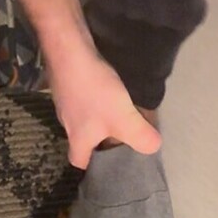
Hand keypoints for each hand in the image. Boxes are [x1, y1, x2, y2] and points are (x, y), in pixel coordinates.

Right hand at [48, 48, 161, 168]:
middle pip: (82, 139)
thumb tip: (153, 147)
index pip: (79, 162)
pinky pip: (81, 98)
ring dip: (98, 117)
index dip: (92, 166)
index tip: (108, 163)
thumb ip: (140, 137)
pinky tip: (106, 88)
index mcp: (78, 139)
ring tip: (119, 111)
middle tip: (120, 136)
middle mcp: (66, 123)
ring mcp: (64, 102)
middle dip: (100, 140)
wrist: (68, 50)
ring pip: (82, 118)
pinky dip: (93, 97)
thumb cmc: (94, 91)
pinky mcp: (66, 83)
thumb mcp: (123, 119)